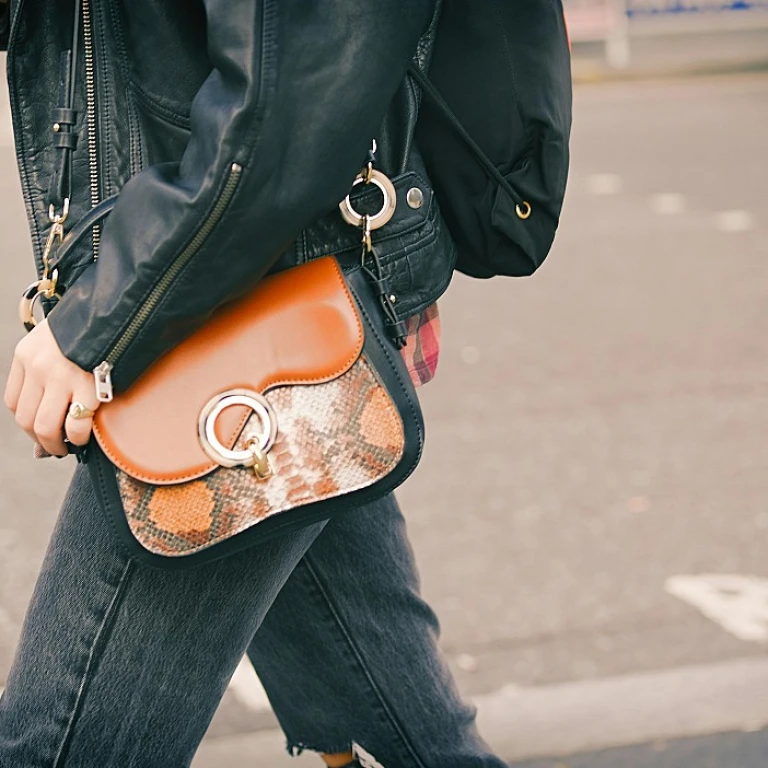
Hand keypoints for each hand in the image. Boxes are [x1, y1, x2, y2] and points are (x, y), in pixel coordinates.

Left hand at [4, 319, 99, 455]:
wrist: (116, 311)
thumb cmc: (91, 326)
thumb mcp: (55, 339)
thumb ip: (47, 367)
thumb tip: (50, 408)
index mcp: (26, 353)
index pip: (14, 401)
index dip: (26, 422)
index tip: (41, 430)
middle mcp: (38, 366)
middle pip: (26, 418)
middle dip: (41, 440)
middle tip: (55, 447)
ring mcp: (61, 377)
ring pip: (45, 426)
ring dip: (56, 445)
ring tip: (68, 447)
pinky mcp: (87, 386)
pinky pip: (76, 425)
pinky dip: (79, 437)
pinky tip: (85, 438)